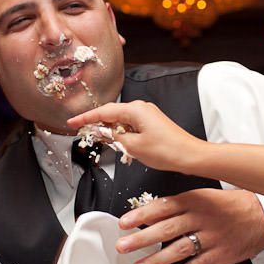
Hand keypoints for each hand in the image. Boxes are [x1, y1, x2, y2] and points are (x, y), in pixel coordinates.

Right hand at [66, 100, 201, 172]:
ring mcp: (149, 115)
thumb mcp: (133, 146)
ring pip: (123, 122)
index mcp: (135, 109)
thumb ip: (112, 137)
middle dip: (100, 126)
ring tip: (112, 147)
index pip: (103, 112)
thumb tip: (100, 132)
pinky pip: (132, 127)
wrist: (191, 156)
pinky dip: (125, 136)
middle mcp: (142, 108)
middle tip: (87, 136)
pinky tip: (126, 148)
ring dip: (115, 134)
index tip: (72, 123)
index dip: (85, 118)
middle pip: (112, 114)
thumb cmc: (168, 151)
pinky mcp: (153, 124)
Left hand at [116, 188, 263, 263]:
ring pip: (180, 249)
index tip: (124, 223)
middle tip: (123, 247)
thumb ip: (180, 205)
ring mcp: (211, 237)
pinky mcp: (219, 254)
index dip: (142, 215)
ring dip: (157, 260)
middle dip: (142, 239)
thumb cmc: (230, 206)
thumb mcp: (205, 196)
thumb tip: (150, 214)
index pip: (164, 206)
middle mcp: (201, 218)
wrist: (262, 215)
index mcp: (195, 200)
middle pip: (167, 228)